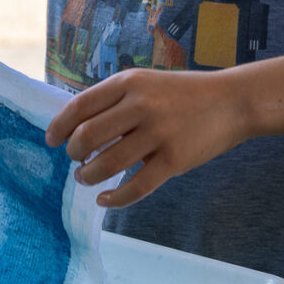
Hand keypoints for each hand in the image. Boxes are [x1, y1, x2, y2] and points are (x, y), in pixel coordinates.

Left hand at [44, 67, 250, 208]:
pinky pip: (136, 187)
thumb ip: (115, 100)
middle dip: (73, 153)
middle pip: (88, 136)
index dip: (58, 127)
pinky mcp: (174, 160)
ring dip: (89, 176)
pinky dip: (115, 198)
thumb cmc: (183, 95)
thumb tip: (76, 125)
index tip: (51, 140)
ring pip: (108, 164)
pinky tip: (105, 200)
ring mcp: (159, 134)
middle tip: (75, 160)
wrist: (232, 101)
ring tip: (86, 178)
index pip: (79, 107)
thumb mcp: (147, 83)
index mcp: (129, 83)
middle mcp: (141, 106)